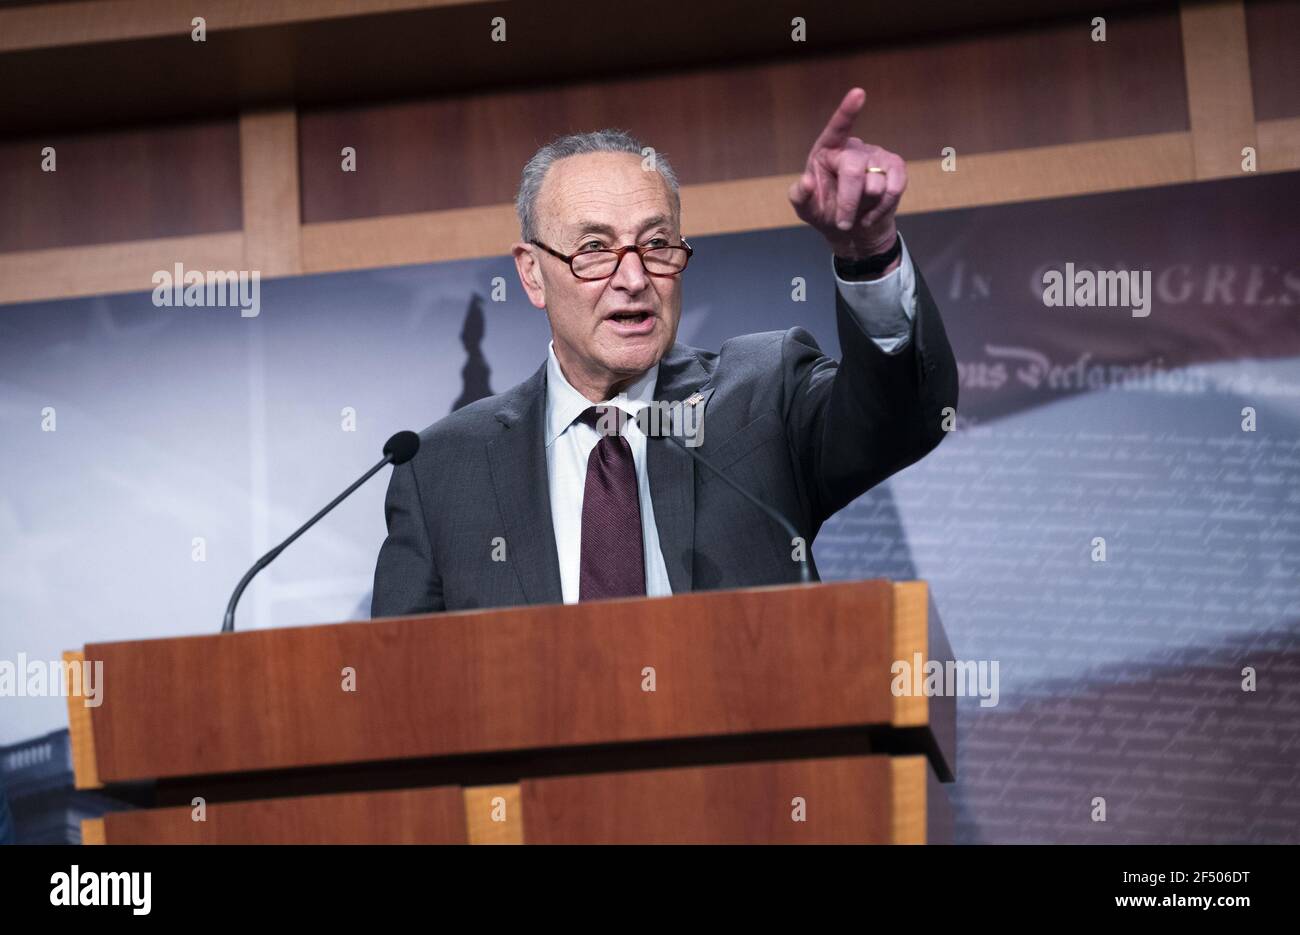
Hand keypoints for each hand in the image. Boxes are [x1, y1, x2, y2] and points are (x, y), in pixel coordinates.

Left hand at [788, 87, 905, 261]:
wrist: (853, 230)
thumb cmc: (825, 212)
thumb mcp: (806, 208)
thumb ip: (799, 197)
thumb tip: (805, 182)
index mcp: (826, 151)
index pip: (837, 128)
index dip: (847, 111)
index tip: (858, 93)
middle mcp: (853, 149)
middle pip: (854, 170)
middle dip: (848, 202)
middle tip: (843, 223)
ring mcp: (876, 156)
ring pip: (875, 184)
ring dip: (864, 208)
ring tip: (857, 212)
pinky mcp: (896, 169)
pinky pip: (894, 188)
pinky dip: (882, 209)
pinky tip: (871, 214)